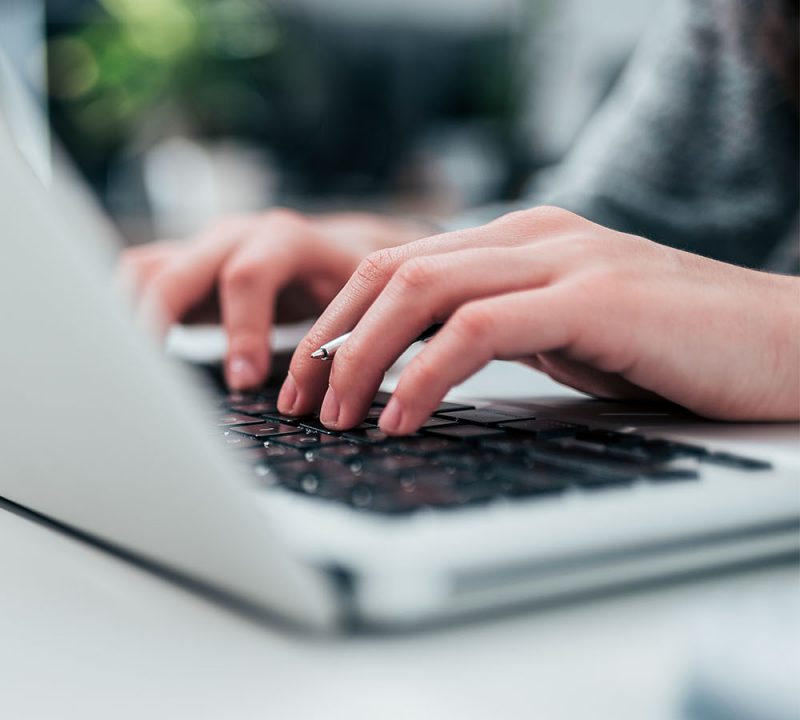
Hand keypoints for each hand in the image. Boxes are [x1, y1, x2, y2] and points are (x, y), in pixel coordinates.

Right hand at [117, 209, 433, 388]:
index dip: (241, 329)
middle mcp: (235, 236)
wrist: (340, 253)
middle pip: (177, 271)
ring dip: (129, 317)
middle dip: (161, 326)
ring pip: (144, 270)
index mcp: (287, 240)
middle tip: (158, 384)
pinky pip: (137, 280)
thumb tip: (324, 397)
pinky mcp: (181, 266)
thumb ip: (342, 340)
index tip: (243, 382)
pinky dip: (122, 312)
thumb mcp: (362, 306)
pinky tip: (122, 355)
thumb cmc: (355, 287)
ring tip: (127, 371)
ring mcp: (202, 248)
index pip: (248, 275)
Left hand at [278, 206, 799, 432]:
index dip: (335, 319)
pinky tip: (400, 416)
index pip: (395, 264)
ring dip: (361, 355)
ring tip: (335, 415)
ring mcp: (564, 259)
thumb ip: (498, 335)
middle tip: (297, 402)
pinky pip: (479, 327)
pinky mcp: (595, 298)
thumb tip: (414, 379)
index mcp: (519, 240)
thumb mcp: (566, 337)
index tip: (303, 378)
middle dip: (330, 338)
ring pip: (421, 289)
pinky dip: (425, 372)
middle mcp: (533, 236)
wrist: (791, 347)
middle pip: (390, 270)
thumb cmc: (677, 352)